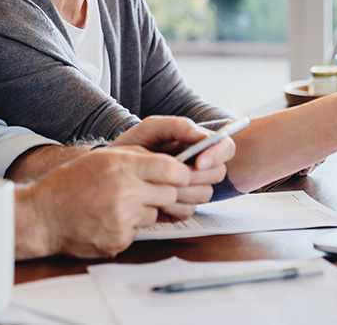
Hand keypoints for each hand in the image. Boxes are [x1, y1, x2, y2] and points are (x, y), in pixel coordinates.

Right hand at [16, 147, 189, 258]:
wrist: (42, 216)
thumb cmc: (70, 183)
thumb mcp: (103, 157)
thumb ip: (137, 157)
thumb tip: (172, 162)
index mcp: (122, 166)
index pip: (173, 170)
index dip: (181, 174)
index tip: (178, 176)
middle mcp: (125, 192)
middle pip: (170, 194)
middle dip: (163, 193)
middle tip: (144, 191)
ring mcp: (122, 219)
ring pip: (155, 214)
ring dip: (144, 210)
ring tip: (118, 204)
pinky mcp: (119, 240)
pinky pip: (139, 233)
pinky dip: (129, 227)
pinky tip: (108, 220)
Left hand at [112, 116, 233, 219]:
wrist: (110, 172)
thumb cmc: (133, 145)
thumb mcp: (152, 128)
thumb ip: (179, 126)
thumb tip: (203, 137)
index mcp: (197, 144)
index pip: (226, 147)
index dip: (217, 155)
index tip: (199, 161)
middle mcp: (199, 166)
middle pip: (218, 173)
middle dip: (197, 175)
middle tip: (174, 173)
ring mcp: (191, 188)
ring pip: (205, 194)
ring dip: (183, 191)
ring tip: (159, 183)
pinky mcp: (180, 207)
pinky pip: (188, 210)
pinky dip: (172, 205)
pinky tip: (155, 198)